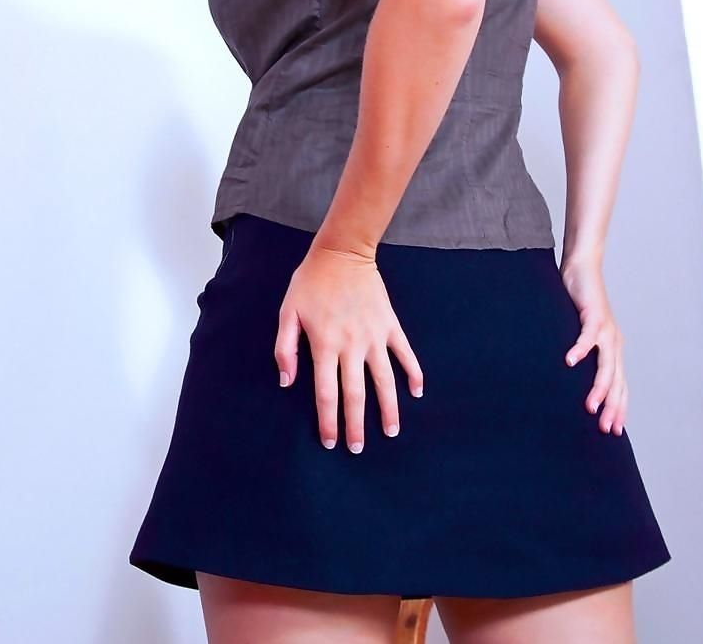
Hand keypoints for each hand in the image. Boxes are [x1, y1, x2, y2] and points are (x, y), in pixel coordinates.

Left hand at [274, 242, 423, 452]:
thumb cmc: (310, 283)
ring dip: (389, 408)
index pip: (327, 393)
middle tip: (358, 450)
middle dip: (357, 424)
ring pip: (384, 380)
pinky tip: (417, 391)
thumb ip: (285, 348)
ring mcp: (375, 336)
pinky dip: (413, 372)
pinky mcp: (390, 325)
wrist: (342, 252)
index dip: (328, 420)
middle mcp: (352, 345)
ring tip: (392, 432)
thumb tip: (287, 382)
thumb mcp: (288, 312)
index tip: (331, 442)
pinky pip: (405, 353)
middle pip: (356, 393)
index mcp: (325, 344)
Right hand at [560, 259, 627, 435]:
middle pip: (617, 381)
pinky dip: (580, 350)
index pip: (620, 384)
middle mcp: (613, 342)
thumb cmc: (579, 302)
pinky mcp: (593, 315)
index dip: (618, 407)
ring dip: (600, 387)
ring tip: (590, 405)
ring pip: (607, 364)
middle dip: (612, 406)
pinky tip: (570, 362)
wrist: (583, 268)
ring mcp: (605, 329)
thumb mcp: (582, 332)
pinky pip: (588, 337)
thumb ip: (583, 351)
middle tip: (604, 428)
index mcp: (613, 349)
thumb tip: (572, 373)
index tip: (613, 430)